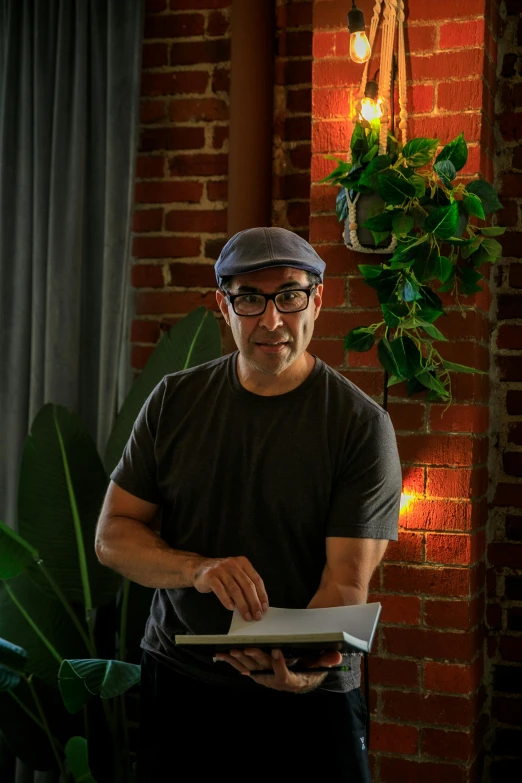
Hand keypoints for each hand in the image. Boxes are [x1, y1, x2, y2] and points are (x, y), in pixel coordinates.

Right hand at [193, 556, 268, 620]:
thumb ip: (245, 584)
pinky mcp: (210, 576)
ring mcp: (221, 569)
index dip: (262, 595)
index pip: (256, 580)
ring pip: (235, 590)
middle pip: (247, 586)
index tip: (264, 608)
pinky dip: (227, 600)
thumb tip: (257, 604)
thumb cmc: (221, 575)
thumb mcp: (236, 574)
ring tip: (246, 616)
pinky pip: (220, 590)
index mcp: (243, 562)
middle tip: (257, 616)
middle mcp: (233, 564)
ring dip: (242, 605)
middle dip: (254, 603)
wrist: (198, 568)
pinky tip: (231, 608)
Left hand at [214, 648, 343, 692]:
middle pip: (264, 669)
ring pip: (250, 668)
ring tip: (231, 650)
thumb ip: (327, 660)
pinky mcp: (256, 674)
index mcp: (291, 680)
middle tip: (247, 647)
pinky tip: (222, 655)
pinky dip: (232, 661)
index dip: (279, 663)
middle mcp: (275, 681)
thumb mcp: (320, 664)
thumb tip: (336, 656)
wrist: (301, 679)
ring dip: (240, 659)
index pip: (284, 675)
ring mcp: (264, 678)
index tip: (277, 650)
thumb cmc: (310, 669)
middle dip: (255, 657)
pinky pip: (242, 668)